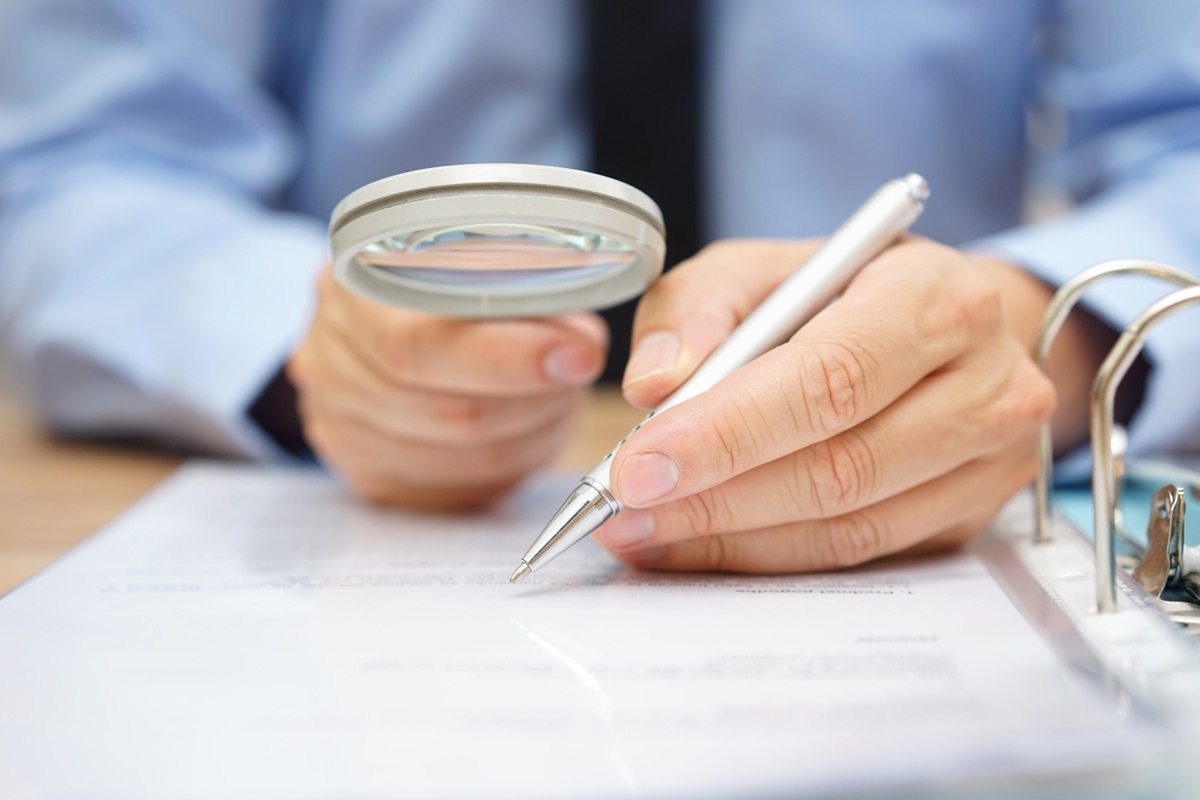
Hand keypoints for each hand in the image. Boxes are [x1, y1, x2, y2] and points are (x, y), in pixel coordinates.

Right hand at [288, 269, 606, 508]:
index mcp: (352, 287)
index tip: (580, 356)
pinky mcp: (365, 474)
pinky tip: (525, 430)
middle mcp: (329, 358)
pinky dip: (509, 465)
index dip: (509, 358)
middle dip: (536, 400)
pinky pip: (458, 491)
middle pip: (451, 413)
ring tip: (555, 399)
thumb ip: (525, 291)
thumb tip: (579, 349)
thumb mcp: (481, 257)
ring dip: (532, 433)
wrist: (379, 320)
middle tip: (576, 378)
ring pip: (466, 459)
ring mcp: (338, 423)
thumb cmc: (445, 281)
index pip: (422, 345)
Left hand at [592, 238, 1099, 572]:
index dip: (726, 432)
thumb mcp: (763, 269)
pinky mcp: (972, 516)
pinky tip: (701, 544)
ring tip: (644, 533)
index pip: (828, 379)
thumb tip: (653, 387)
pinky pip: (860, 554)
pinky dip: (769, 558)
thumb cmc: (844, 292)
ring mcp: (991, 460)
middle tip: (623, 512)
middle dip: (713, 499)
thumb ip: (696, 310)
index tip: (638, 465)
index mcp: (936, 298)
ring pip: (846, 526)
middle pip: (838, 468)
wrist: (949, 326)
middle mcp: (987, 383)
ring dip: (731, 541)